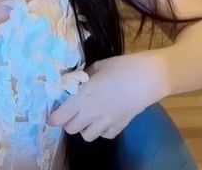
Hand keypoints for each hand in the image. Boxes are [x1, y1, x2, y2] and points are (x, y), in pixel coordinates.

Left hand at [46, 53, 167, 141]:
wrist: (149, 77)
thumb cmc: (123, 66)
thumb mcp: (98, 65)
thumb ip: (84, 75)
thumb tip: (77, 80)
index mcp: (82, 97)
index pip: (59, 117)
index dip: (53, 118)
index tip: (52, 114)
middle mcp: (91, 113)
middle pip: (70, 129)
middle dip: (68, 122)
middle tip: (71, 112)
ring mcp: (106, 122)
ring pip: (87, 136)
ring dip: (84, 128)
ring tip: (88, 117)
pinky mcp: (120, 126)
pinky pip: (105, 136)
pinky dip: (102, 130)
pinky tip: (105, 119)